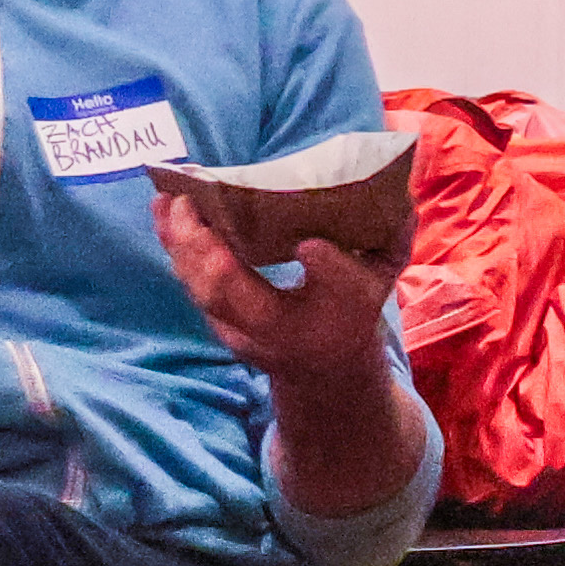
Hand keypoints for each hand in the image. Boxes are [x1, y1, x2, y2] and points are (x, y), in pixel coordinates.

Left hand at [148, 188, 393, 385]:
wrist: (322, 367)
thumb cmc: (350, 311)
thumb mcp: (379, 281)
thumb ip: (392, 242)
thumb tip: (401, 203)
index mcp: (332, 314)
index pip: (335, 288)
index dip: (326, 267)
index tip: (311, 245)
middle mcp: (278, 329)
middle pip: (239, 294)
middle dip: (210, 250)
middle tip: (196, 204)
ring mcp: (240, 329)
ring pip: (202, 289)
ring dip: (180, 244)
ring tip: (168, 198)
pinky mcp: (217, 318)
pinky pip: (190, 284)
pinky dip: (174, 248)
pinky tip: (164, 211)